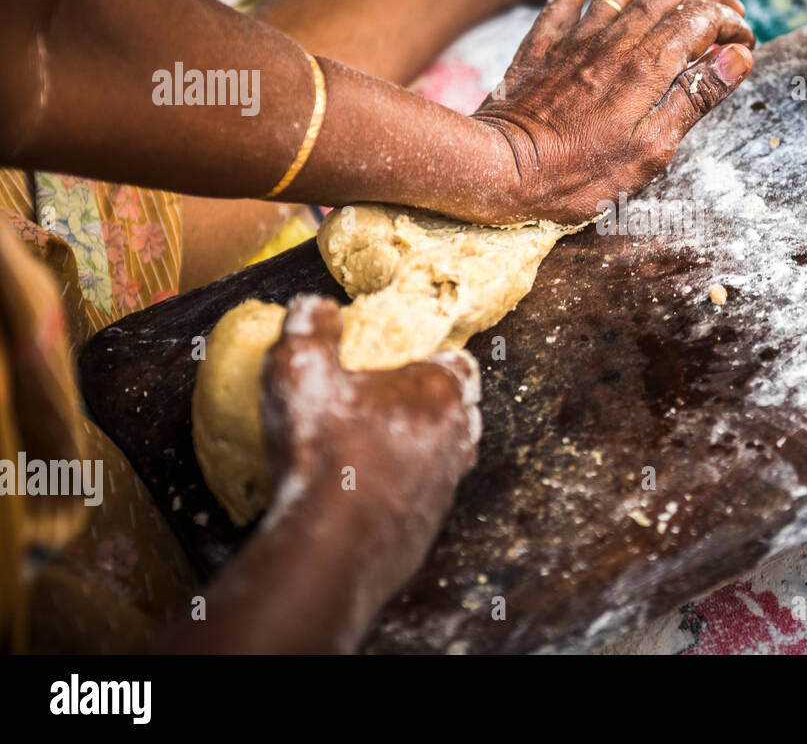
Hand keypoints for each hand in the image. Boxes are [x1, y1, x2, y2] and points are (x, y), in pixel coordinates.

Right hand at [259, 296, 480, 567]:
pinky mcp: (427, 528)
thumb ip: (311, 326)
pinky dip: (400, 491)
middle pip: (456, 410)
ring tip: (372, 447)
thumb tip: (316, 306)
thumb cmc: (323, 453)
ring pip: (444, 456)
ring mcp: (445, 488)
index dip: (433, 359)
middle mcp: (456, 439)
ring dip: (416, 449)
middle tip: (384, 404)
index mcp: (438, 394)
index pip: (457, 364)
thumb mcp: (301, 368)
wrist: (329, 547)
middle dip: (428, 404)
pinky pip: (420, 498)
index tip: (403, 362)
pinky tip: (362, 492)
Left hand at [474, 0, 755, 222]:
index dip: (730, 25)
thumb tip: (738, 58)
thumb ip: (695, 99)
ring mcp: (574, 40)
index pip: (700, 22)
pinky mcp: (541, 48)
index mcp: (646, 68)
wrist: (499, 170)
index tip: (745, 41)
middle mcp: (613, 42)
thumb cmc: (577, 175)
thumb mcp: (650, 151)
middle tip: (730, 5)